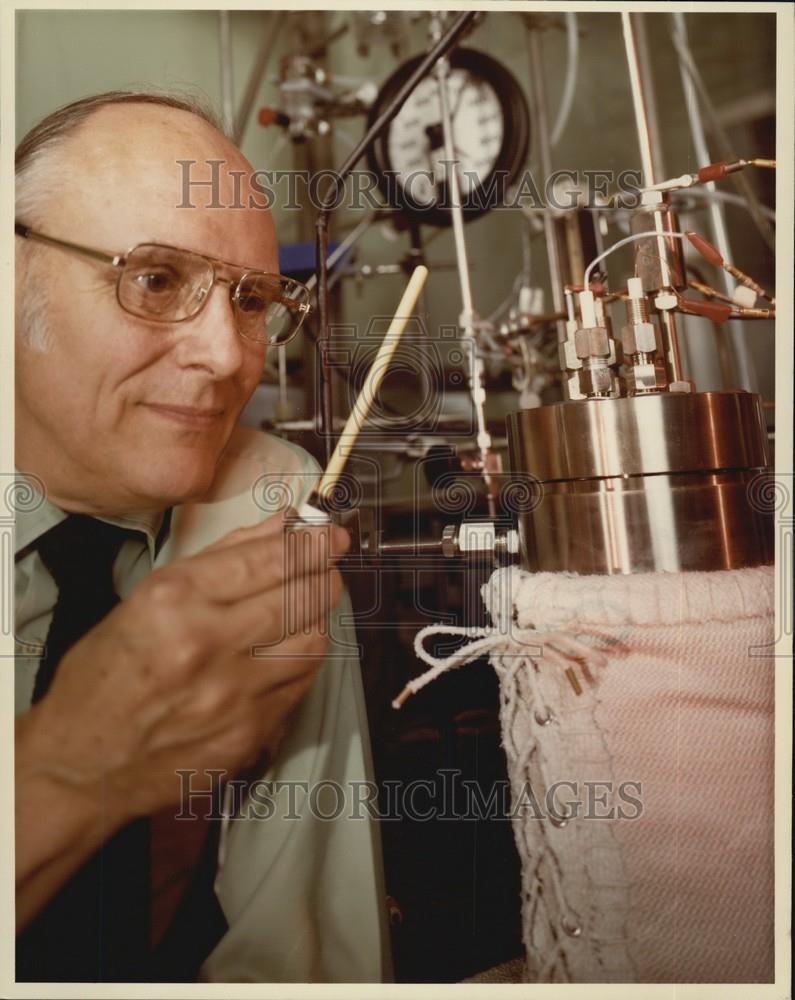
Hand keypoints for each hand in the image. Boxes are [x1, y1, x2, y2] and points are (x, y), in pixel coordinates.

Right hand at [18, 512, 349, 827]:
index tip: (328, 536)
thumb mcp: (145, 600)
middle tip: (326, 567)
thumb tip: (277, 527)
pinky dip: (302, 662)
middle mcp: (206, 646)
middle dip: (325, 575)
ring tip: (308, 608)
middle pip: (301, 599)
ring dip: (318, 618)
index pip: (267, 561)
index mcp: (174, 602)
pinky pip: (299, 687)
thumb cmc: (104, 679)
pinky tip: (288, 651)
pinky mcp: (248, 735)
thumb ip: (220, 559)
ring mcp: (231, 696)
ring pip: (313, 643)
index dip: (310, 544)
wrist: (81, 765)